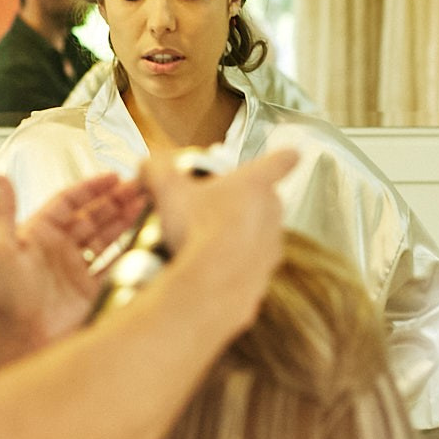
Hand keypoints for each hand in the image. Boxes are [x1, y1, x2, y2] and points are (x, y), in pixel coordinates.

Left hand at [0, 172, 145, 349]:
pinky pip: (111, 265)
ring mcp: (75, 269)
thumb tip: (1, 178)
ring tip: (144, 204)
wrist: (18, 340)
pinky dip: (126, 251)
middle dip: (114, 201)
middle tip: (137, 188)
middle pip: (92, 216)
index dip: (91, 188)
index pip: (69, 202)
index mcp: (38, 233)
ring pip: (105, 237)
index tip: (112, 177)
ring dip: (124, 220)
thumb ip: (4, 212)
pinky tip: (140, 238)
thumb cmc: (4, 298)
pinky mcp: (89, 290)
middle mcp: (59, 248)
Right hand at [141, 147, 298, 321]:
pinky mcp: (265, 273)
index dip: (283, 156)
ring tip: (203, 241)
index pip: (281, 160)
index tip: (290, 154)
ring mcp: (272, 244)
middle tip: (207, 209)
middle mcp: (272, 211)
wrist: (209, 283)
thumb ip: (156, 169)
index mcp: (256, 182)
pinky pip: (249, 263)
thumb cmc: (197, 231)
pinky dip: (233, 264)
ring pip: (256, 232)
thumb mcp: (167, 188)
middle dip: (239, 202)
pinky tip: (210, 266)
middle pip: (262, 198)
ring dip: (236, 234)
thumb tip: (148, 166)